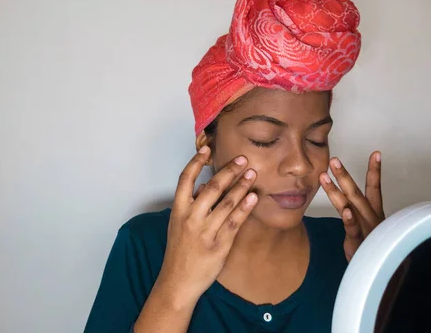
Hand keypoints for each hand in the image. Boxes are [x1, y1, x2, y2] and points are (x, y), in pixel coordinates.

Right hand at [156, 146, 258, 307]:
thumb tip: (204, 186)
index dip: (195, 162)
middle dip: (229, 171)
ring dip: (241, 186)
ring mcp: (205, 231)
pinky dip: (245, 208)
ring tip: (252, 174)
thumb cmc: (179, 251)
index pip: (185, 179)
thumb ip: (190, 205)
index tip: (207, 149)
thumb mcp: (178, 224)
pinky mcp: (219, 244)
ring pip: (226, 202)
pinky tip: (253, 197)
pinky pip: (234, 222)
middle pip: (211, 187)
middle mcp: (191, 218)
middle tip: (243, 159)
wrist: (178, 281)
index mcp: (178, 210)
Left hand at [320, 152, 384, 261]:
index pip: (375, 188)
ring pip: (350, 205)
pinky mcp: (359, 242)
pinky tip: (345, 210)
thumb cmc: (371, 247)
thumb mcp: (365, 228)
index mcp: (374, 212)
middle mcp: (371, 217)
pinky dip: (349, 219)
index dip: (375, 171)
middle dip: (345, 175)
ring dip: (337, 190)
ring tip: (325, 176)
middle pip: (357, 192)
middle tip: (333, 159)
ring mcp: (366, 228)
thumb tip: (346, 201)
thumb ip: (356, 214)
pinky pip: (353, 228)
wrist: (380, 272)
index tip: (376, 153)